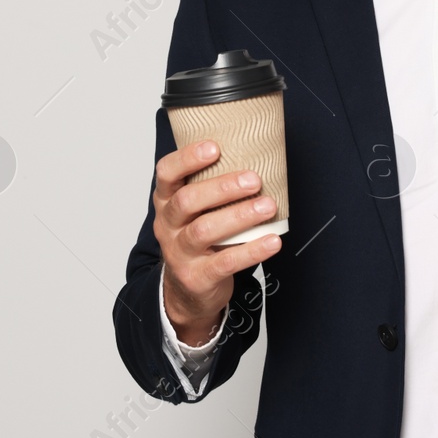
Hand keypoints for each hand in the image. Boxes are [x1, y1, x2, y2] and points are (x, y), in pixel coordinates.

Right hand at [153, 139, 282, 343]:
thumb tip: (256, 157)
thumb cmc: (197, 239)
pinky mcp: (197, 277)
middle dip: (222, 187)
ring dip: (240, 216)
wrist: (187, 290)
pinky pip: (224, 262)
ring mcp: (179, 253)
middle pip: (187, 201)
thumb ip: (211, 189)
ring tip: (267, 206)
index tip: (214, 147)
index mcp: (166, 201)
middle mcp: (167, 225)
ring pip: (204, 230)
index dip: (187, 158)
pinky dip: (251, 250)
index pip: (166, 173)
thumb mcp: (193, 212)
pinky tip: (272, 240)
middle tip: (254, 180)